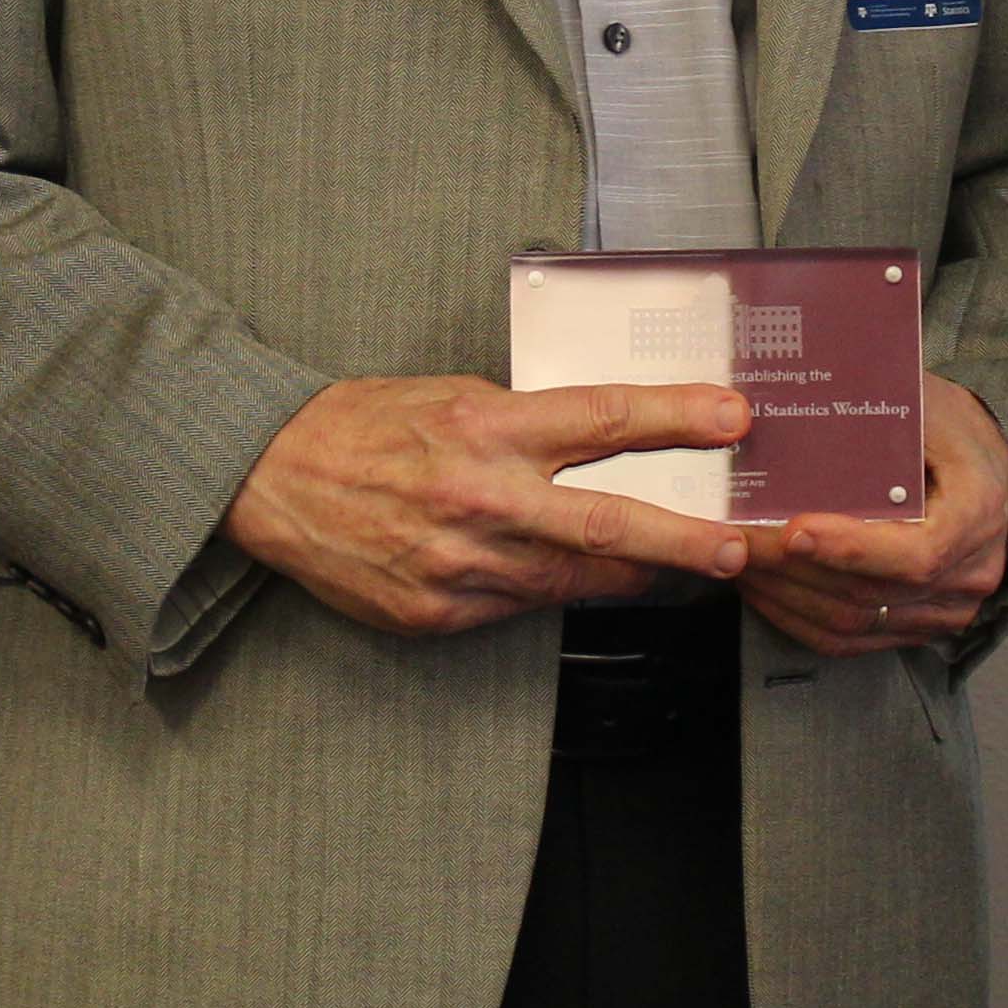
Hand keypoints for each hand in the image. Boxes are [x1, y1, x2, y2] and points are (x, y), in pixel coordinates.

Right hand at [224, 376, 755, 636]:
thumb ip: (523, 423)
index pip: (604, 418)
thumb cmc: (361, 425)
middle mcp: (482, 496)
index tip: (732, 417)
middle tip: (737, 549)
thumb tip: (597, 440)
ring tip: (675, 573)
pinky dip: (552, 595)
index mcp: (487, 425)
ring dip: (631, 580)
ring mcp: (461, 564)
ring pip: (573, 582)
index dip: (676, 419)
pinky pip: (519, 609)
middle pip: (608, 525)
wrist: (271, 477)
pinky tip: (566, 584)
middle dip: (684, 541)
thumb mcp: (450, 395)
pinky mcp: (439, 612)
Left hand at [740, 374, 1007, 658]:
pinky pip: (850, 640)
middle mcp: (969, 572)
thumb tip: (800, 404)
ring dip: (784, 595)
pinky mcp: (918, 626)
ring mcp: (946, 608)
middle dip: (791, 569)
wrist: (990, 471)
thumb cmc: (953, 431)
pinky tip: (762, 587)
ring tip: (735, 560)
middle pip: (869, 592)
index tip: (793, 530)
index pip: (916, 554)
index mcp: (978, 512)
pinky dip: (797, 617)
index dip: (850, 549)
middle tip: (734, 539)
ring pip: (852, 621)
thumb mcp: (928, 404)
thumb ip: (879, 413)